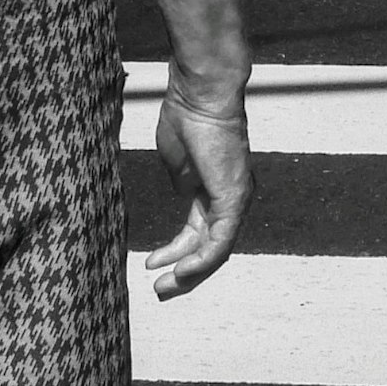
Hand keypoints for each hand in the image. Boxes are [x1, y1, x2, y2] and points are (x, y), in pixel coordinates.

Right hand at [144, 74, 251, 297]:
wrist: (198, 94)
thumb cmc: (185, 117)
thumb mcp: (177, 160)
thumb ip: (181, 183)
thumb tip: (181, 196)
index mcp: (214, 190)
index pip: (199, 234)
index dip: (175, 253)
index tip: (151, 265)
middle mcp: (230, 199)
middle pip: (209, 249)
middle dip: (182, 272)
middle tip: (159, 291)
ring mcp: (235, 200)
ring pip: (216, 251)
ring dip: (189, 274)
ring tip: (162, 288)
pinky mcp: (234, 199)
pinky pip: (220, 241)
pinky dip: (201, 260)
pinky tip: (180, 272)